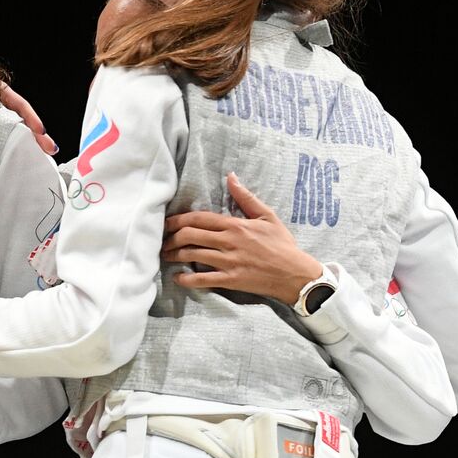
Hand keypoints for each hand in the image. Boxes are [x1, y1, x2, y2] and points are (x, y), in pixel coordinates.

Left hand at [0, 80, 57, 155]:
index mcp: (0, 90)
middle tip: (51, 149)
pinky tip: (20, 152)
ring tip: (42, 153)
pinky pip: (4, 132)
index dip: (31, 118)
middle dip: (38, 135)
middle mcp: (2, 102)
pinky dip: (14, 141)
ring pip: (17, 126)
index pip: (20, 105)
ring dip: (29, 139)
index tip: (40, 131)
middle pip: (24, 118)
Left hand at [161, 173, 322, 304]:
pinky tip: (178, 277)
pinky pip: (203, 280)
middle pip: (189, 235)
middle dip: (170, 237)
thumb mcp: (267, 216)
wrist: (296, 274)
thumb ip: (246, 197)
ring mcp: (228, 262)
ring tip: (165, 255)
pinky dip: (187, 279)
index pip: (198, 218)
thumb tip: (231, 177)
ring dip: (174, 255)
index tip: (165, 223)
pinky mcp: (231, 280)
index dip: (177, 220)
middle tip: (161, 241)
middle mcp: (228, 242)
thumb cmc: (282, 245)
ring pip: (192, 255)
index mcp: (235, 225)